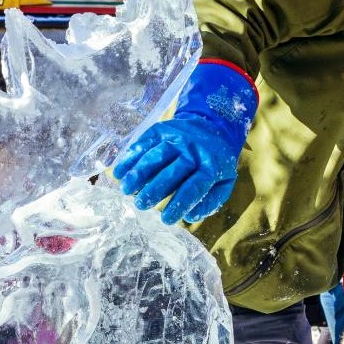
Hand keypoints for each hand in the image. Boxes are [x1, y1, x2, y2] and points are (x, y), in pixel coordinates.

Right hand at [112, 61, 256, 224]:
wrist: (211, 124)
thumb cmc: (215, 162)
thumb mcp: (223, 182)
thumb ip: (210, 201)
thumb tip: (191, 217)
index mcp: (211, 166)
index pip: (193, 188)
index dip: (178, 204)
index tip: (165, 220)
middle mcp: (193, 150)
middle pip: (171, 172)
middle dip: (154, 190)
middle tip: (140, 205)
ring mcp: (176, 138)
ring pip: (155, 156)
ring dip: (138, 173)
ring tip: (126, 189)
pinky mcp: (161, 130)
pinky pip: (143, 143)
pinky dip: (130, 157)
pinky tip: (119, 172)